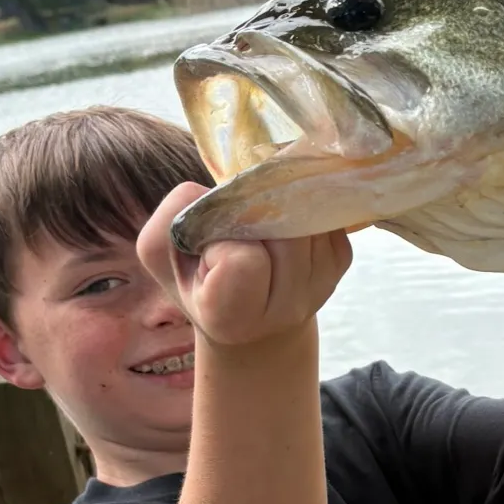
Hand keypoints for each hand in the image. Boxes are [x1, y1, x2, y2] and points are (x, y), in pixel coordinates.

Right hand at [137, 183, 352, 348]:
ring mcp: (320, 288)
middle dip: (255, 215)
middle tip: (238, 231)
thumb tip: (228, 185)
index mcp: (232, 318)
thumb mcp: (161, 251)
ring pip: (306, 215)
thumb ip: (177, 213)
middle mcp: (285, 311)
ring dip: (279, 207)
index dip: (223, 241)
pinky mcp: (342, 262)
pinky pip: (324, 213)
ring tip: (259, 228)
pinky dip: (300, 208)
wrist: (248, 311)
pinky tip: (282, 225)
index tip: (212, 251)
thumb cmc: (197, 277)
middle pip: (283, 231)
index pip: (243, 261)